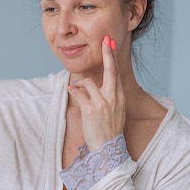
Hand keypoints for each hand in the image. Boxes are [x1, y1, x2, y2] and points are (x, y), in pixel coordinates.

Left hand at [67, 35, 125, 150]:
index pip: (116, 72)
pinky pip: (78, 93)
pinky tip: (70, 91)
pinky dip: (73, 91)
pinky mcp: (91, 110)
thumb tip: (96, 84)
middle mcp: (113, 97)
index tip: (109, 43)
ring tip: (77, 91)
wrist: (108, 149)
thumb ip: (110, 96)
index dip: (112, 56)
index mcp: (120, 96)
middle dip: (107, 53)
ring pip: (87, 82)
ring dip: (79, 85)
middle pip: (110, 70)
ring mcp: (102, 103)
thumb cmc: (109, 130)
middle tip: (104, 40)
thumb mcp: (116, 111)